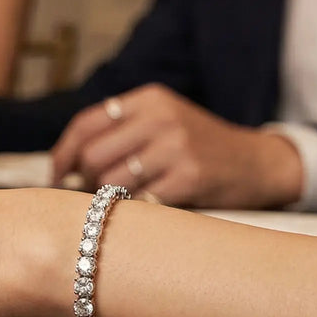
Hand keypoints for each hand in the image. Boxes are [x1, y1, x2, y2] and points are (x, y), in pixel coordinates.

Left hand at [51, 83, 302, 207]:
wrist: (259, 164)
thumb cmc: (199, 150)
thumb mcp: (163, 123)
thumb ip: (120, 133)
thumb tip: (64, 168)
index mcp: (149, 99)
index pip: (86, 124)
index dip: (63, 155)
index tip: (57, 177)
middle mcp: (161, 117)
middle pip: (93, 156)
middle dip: (83, 183)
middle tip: (91, 198)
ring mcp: (177, 147)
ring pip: (111, 183)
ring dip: (105, 202)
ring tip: (116, 208)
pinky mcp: (190, 178)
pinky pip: (140, 204)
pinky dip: (133, 215)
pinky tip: (141, 217)